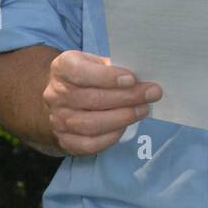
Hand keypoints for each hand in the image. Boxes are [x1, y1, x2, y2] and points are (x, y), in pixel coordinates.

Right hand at [43, 50, 161, 155]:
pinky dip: (111, 137)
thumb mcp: (94, 62)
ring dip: (122, 117)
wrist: (60, 99)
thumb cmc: (86, 77)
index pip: (81, 72)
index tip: (132, 79)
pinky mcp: (65, 140)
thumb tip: (143, 76)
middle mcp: (55, 94)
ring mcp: (58, 120)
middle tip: (152, 94)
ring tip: (143, 110)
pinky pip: (89, 144)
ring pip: (91, 124)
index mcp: (62, 68)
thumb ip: (113, 67)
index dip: (107, 77)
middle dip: (127, 97)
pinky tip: (126, 126)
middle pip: (92, 99)